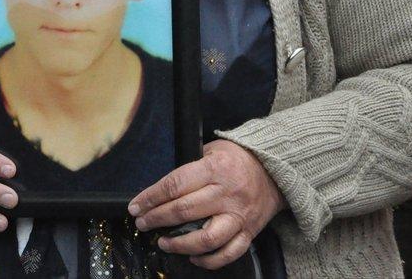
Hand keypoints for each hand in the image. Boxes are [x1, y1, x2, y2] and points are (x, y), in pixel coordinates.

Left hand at [129, 139, 283, 269]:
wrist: (276, 171)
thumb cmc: (238, 159)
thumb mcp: (212, 149)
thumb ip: (190, 166)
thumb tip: (161, 188)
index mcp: (215, 168)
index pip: (175, 184)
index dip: (150, 197)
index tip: (136, 206)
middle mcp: (227, 193)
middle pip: (185, 211)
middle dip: (157, 219)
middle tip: (143, 223)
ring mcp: (239, 215)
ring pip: (206, 238)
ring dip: (180, 244)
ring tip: (164, 243)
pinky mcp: (249, 232)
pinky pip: (228, 253)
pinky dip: (208, 260)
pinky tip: (193, 256)